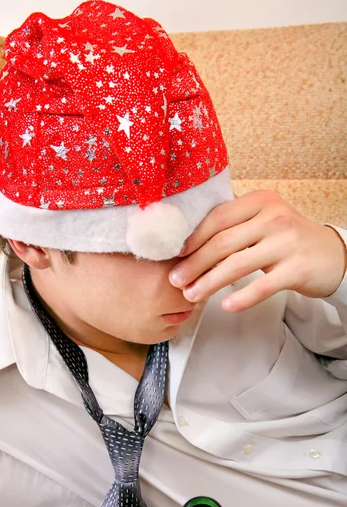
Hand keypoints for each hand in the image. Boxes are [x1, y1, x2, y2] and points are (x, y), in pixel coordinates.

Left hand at [169, 190, 346, 312]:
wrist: (332, 255)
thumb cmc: (287, 238)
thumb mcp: (264, 219)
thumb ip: (234, 221)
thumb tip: (187, 235)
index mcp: (260, 201)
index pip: (218, 218)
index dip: (193, 238)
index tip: (175, 255)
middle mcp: (274, 217)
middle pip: (222, 242)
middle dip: (194, 264)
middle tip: (176, 280)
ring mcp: (287, 242)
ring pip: (237, 265)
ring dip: (209, 283)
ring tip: (192, 295)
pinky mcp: (297, 269)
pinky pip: (262, 286)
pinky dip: (242, 297)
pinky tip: (225, 305)